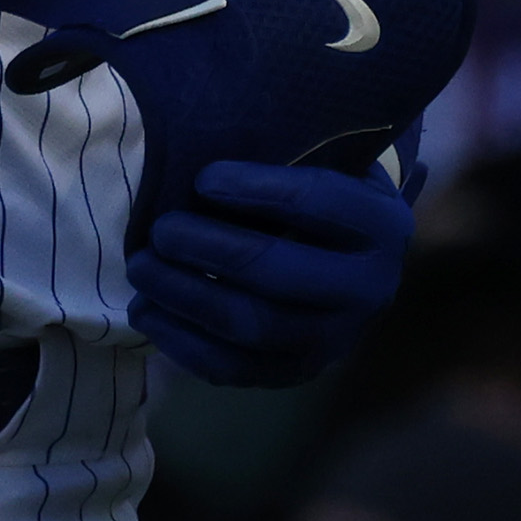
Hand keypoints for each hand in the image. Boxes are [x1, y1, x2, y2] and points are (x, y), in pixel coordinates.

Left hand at [125, 160, 414, 387]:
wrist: (354, 262)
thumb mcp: (325, 162)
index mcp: (380, 225)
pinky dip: (183, 343)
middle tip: (160, 230)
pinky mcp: (299, 372)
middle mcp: (369, 289)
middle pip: (280, 273)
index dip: (256, 189)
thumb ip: (285, 149)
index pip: (319, 203)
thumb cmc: (321, 197)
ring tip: (140, 268)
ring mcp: (336, 340)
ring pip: (253, 327)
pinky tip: (147, 312)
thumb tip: (208, 149)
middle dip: (208, 250)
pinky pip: (236, 369)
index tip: (201, 178)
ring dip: (185, 298)